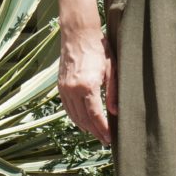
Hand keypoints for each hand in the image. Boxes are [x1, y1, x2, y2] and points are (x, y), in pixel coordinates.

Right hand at [57, 25, 117, 146]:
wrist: (78, 34)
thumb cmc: (99, 49)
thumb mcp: (112, 70)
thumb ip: (113, 93)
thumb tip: (115, 113)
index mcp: (87, 86)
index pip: (95, 115)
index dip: (103, 129)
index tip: (110, 138)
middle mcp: (72, 89)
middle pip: (84, 119)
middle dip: (95, 132)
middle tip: (106, 141)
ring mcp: (64, 88)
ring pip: (74, 116)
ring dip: (85, 127)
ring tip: (97, 134)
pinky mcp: (60, 86)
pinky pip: (67, 108)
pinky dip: (75, 118)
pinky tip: (83, 123)